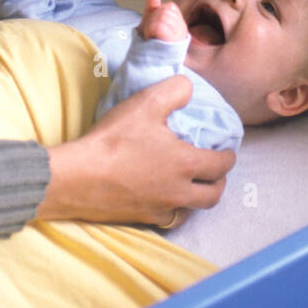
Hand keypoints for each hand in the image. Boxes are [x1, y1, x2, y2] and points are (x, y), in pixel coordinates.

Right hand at [36, 75, 235, 226]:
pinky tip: (163, 201)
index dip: (228, 157)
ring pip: (191, 210)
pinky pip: (167, 219)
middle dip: (218, 182)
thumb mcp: (147, 103)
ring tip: (191, 187)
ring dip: (197, 199)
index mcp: (186, 164)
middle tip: (214, 172)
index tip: (227, 151)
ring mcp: (160, 209)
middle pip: (213, 195)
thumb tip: (188, 88)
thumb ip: (175, 90)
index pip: (221, 165)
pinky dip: (172, 210)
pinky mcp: (141, 219)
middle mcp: (179, 191)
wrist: (79, 177)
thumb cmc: (115, 140)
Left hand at [139, 0, 187, 42]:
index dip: (157, 14)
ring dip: (150, 27)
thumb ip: (152, 9)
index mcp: (180, 24)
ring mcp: (179, 35)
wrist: (147, 65)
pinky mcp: (173, 41)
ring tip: (152, 38)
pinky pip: (158, 26)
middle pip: (164, 10)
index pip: (169, 6)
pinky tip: (152, 40)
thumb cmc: (150, 46)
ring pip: (160, 16)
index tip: (155, 29)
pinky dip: (150, 32)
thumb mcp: (149, 24)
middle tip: (152, 35)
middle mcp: (182, 29)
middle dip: (152, 20)